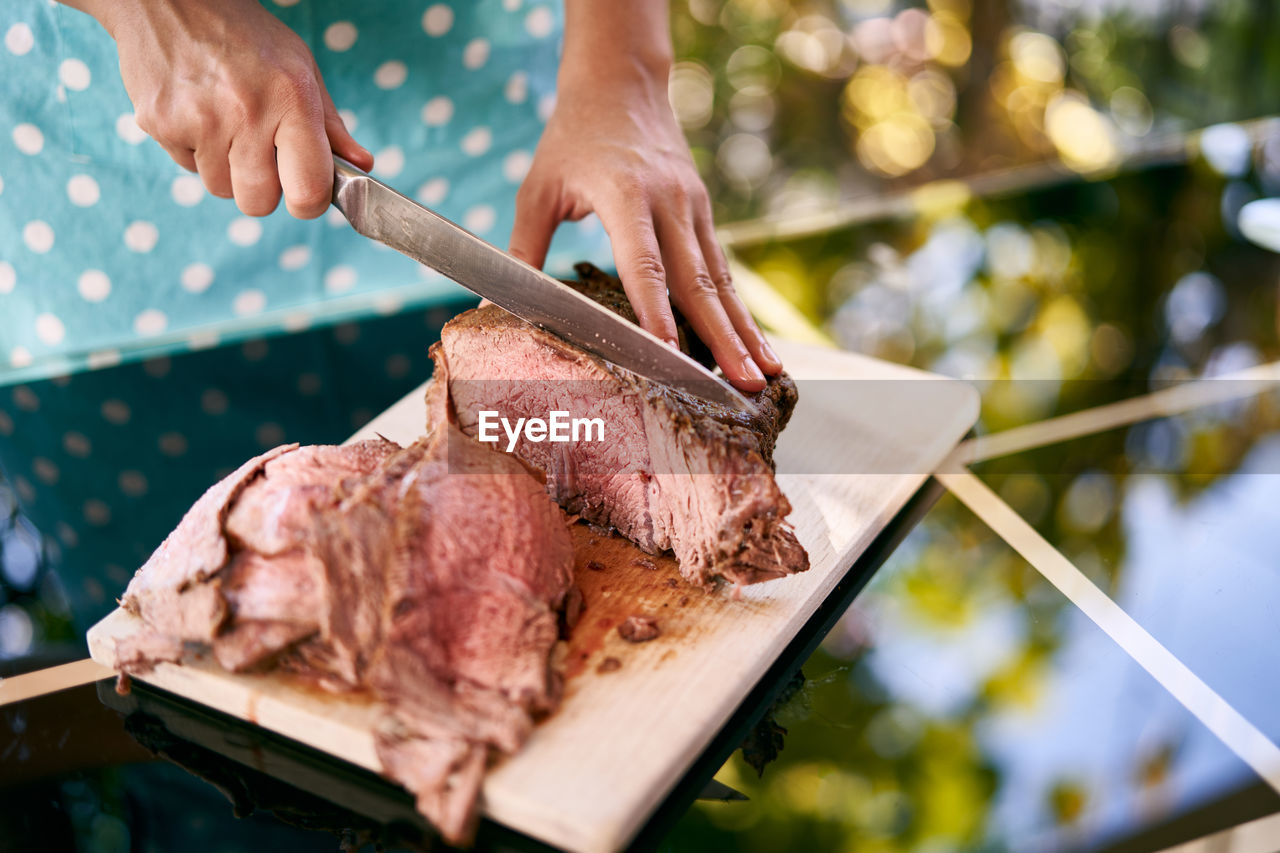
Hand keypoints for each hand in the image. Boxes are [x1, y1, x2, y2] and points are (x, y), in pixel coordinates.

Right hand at [89, 0, 371, 217]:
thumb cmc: (245, 37)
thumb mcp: (301, 69)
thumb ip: (331, 125)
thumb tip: (362, 165)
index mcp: (291, 99)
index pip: (307, 190)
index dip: (307, 202)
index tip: (303, 192)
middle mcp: (246, 111)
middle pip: (258, 204)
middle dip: (262, 191)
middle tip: (260, 156)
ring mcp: (199, 119)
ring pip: (221, 190)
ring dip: (227, 169)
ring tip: (225, 125)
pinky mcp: (160, 122)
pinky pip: (187, 168)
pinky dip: (195, 151)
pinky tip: (197, 114)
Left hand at [509, 59, 781, 391]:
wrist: (622, 81)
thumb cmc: (572, 137)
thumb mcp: (538, 187)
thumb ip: (523, 247)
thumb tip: (496, 304)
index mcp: (625, 194)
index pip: (644, 263)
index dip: (656, 312)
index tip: (671, 354)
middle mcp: (669, 202)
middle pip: (697, 282)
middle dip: (723, 338)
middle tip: (746, 384)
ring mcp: (693, 206)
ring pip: (721, 280)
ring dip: (744, 331)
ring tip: (765, 374)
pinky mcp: (703, 211)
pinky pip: (722, 269)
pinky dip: (740, 309)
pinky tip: (754, 343)